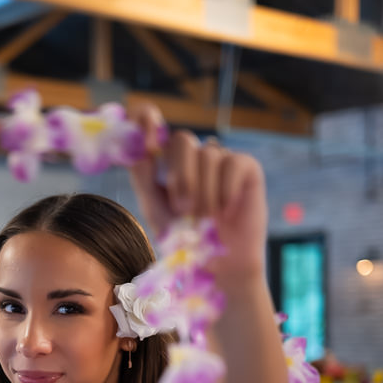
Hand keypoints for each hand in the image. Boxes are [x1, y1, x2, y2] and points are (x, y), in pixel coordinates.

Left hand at [128, 103, 267, 292]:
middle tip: (183, 210)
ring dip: (203, 193)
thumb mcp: (157, 210)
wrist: (219, 266)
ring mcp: (221, 160)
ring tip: (206, 220)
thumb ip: (144, 178)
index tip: (145, 116)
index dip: (148, 119)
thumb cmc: (187, 241)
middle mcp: (195, 157)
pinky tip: (226, 209)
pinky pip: (231, 163)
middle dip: (180, 176)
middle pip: (182, 140)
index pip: (155, 129)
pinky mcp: (246, 168)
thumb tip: (137, 147)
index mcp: (169, 164)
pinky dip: (225, 190)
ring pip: (207, 155)